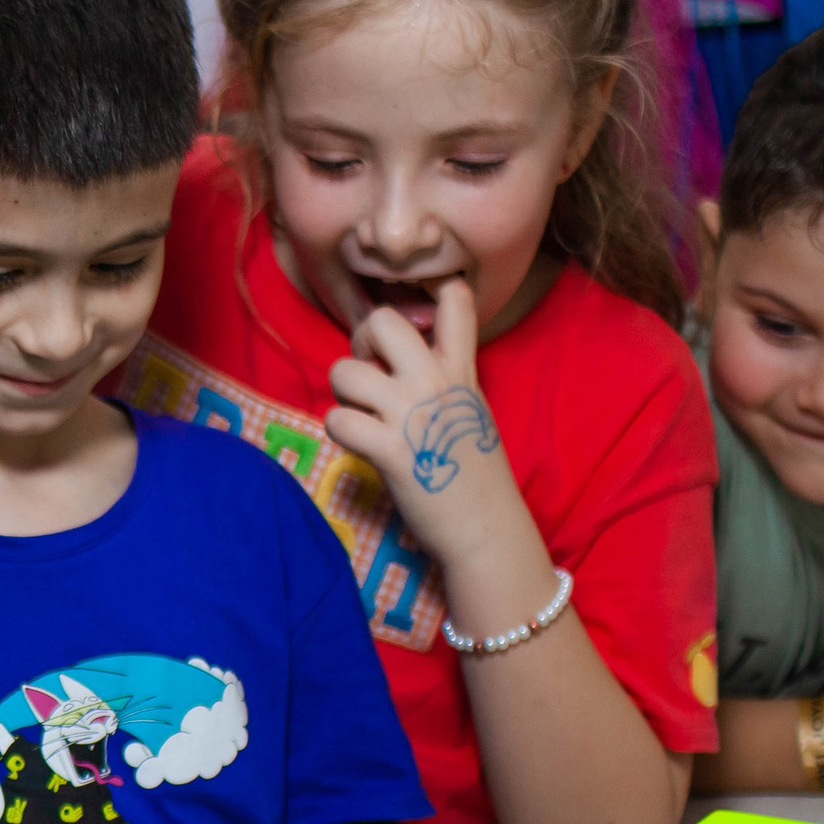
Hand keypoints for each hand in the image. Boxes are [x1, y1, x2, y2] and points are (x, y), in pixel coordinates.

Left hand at [323, 279, 527, 567]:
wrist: (486, 527)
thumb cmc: (473, 470)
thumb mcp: (469, 407)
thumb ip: (442, 374)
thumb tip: (393, 358)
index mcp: (461, 368)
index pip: (455, 297)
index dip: (424, 296)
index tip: (411, 322)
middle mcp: (435, 381)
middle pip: (381, 320)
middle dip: (360, 341)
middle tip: (367, 370)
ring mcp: (411, 414)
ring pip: (344, 372)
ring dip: (343, 396)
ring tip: (362, 416)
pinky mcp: (389, 450)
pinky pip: (338, 420)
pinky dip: (339, 432)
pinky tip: (359, 445)